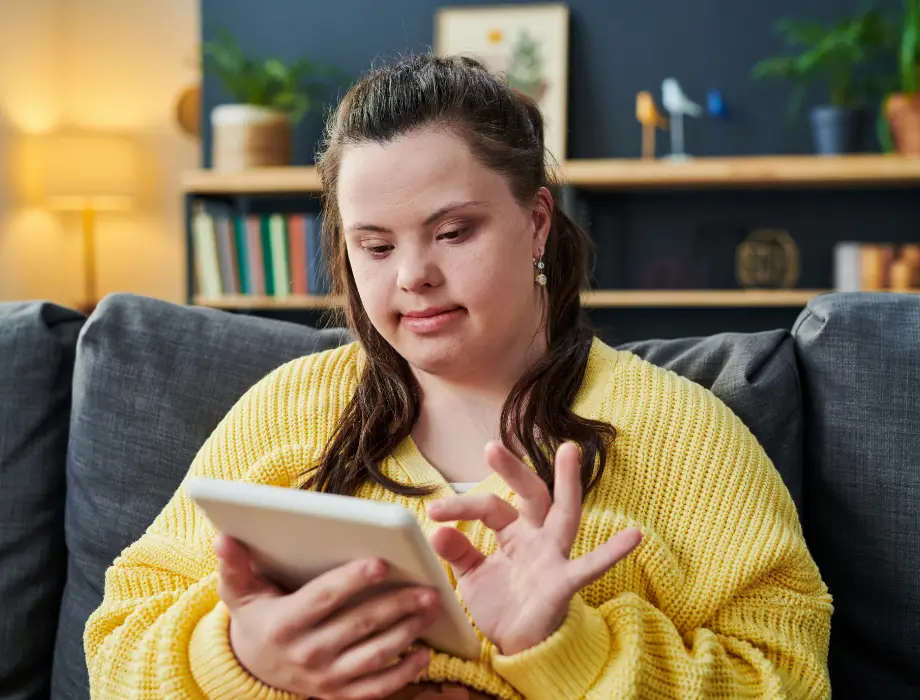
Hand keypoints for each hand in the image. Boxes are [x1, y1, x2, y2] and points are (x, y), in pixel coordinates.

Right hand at [215, 534, 437, 699]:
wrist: (253, 665)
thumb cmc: (256, 615)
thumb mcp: (239, 590)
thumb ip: (235, 564)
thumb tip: (224, 537)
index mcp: (285, 623)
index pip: (324, 598)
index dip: (352, 581)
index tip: (381, 563)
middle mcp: (306, 653)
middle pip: (359, 625)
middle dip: (397, 605)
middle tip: (427, 587)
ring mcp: (325, 678)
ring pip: (375, 655)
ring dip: (408, 632)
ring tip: (431, 608)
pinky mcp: (339, 693)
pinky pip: (377, 687)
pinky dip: (404, 673)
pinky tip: (425, 653)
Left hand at [426, 441, 641, 655]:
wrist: (519, 649)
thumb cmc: (502, 605)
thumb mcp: (472, 576)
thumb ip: (458, 552)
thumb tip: (436, 531)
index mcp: (514, 532)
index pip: (489, 506)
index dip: (460, 507)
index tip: (432, 512)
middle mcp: (537, 537)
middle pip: (530, 495)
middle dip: (513, 470)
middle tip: (491, 448)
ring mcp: (554, 557)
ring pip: (564, 514)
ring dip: (567, 483)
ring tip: (570, 450)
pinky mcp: (565, 583)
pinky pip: (590, 567)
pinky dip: (612, 553)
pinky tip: (633, 536)